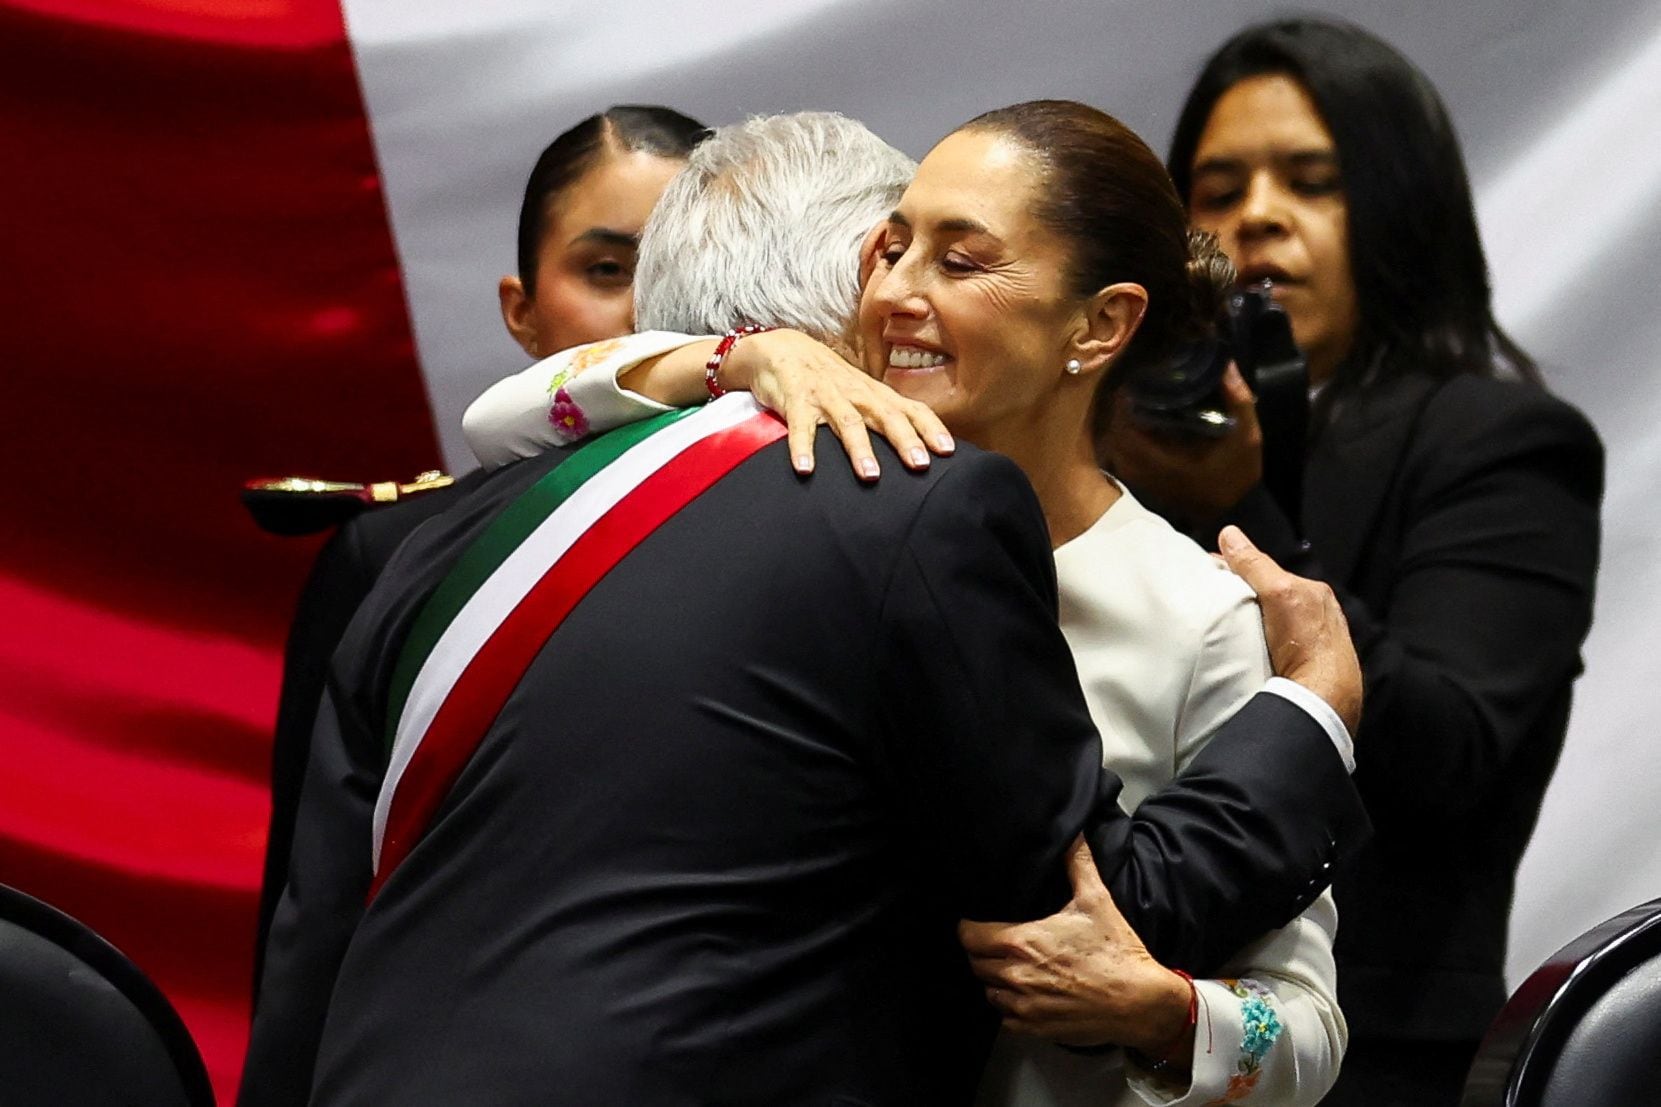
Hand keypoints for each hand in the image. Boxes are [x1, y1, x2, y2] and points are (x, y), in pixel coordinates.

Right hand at [723, 329, 953, 479]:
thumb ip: (884, 418)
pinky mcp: (796, 400)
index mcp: (876, 395)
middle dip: (904, 441)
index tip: (949, 451)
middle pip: (886, 416)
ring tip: (870, 476)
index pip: (911, 409)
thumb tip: (917, 450)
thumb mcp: (861, 395)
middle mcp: (856, 394)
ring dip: (859, 449)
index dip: (930, 428)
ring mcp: (827, 396)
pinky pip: (800, 426)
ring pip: (847, 423)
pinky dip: (802, 447)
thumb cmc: (830, 380)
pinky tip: (806, 469)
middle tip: (920, 465)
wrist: (784, 348)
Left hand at [958, 838, 1193, 1056]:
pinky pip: (1004, 1019)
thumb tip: (1073, 834)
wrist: (1140, 1002)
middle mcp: (1016, 975)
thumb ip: (1077, 864)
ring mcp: (1024, 1006)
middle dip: (982, 952)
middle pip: (975, 963)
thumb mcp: (1096, 900)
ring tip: (1010, 969)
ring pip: (988, 991)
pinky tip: (1024, 995)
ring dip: (994, 980)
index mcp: (1022, 941)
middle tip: (996, 945)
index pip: (969, 935)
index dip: (969, 927)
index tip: (977, 924)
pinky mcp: (1035, 1028)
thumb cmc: (1117, 953)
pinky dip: (1009, 1008)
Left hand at [1102, 364, 1261, 521]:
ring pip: (1117, 452)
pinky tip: (1138, 432)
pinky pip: (1125, 464)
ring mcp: (1146, 482)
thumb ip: (1237, 399)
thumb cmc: (1239, 474)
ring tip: (1130, 408)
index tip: (1131, 386)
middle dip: (1118, 415)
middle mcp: (1148, 472)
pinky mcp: (1149, 487)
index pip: (1127, 430)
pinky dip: (1125, 447)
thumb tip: (1225, 365)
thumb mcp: (1247, 434)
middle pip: (1115, 439)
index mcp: (1166, 459)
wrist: (1237, 511)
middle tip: (1128, 393)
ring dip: (1119, 430)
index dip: (1123, 407)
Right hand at [1219, 525, 1362, 733]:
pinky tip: (1246, 654)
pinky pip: (1275, 649)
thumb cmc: (1309, 644)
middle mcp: (1317, 616)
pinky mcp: (1305, 670)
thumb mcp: (1279, 593)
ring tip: (1226, 631)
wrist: (1324, 699)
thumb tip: (1230, 534)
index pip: (1268, 573)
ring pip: (1271, 624)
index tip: (1212, 573)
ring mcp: (1312, 645)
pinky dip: (1259, 647)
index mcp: (1314, 593)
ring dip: (1251, 625)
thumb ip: (1255, 565)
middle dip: (1244, 598)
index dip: (1238, 570)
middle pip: (1269, 598)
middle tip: (1214, 604)